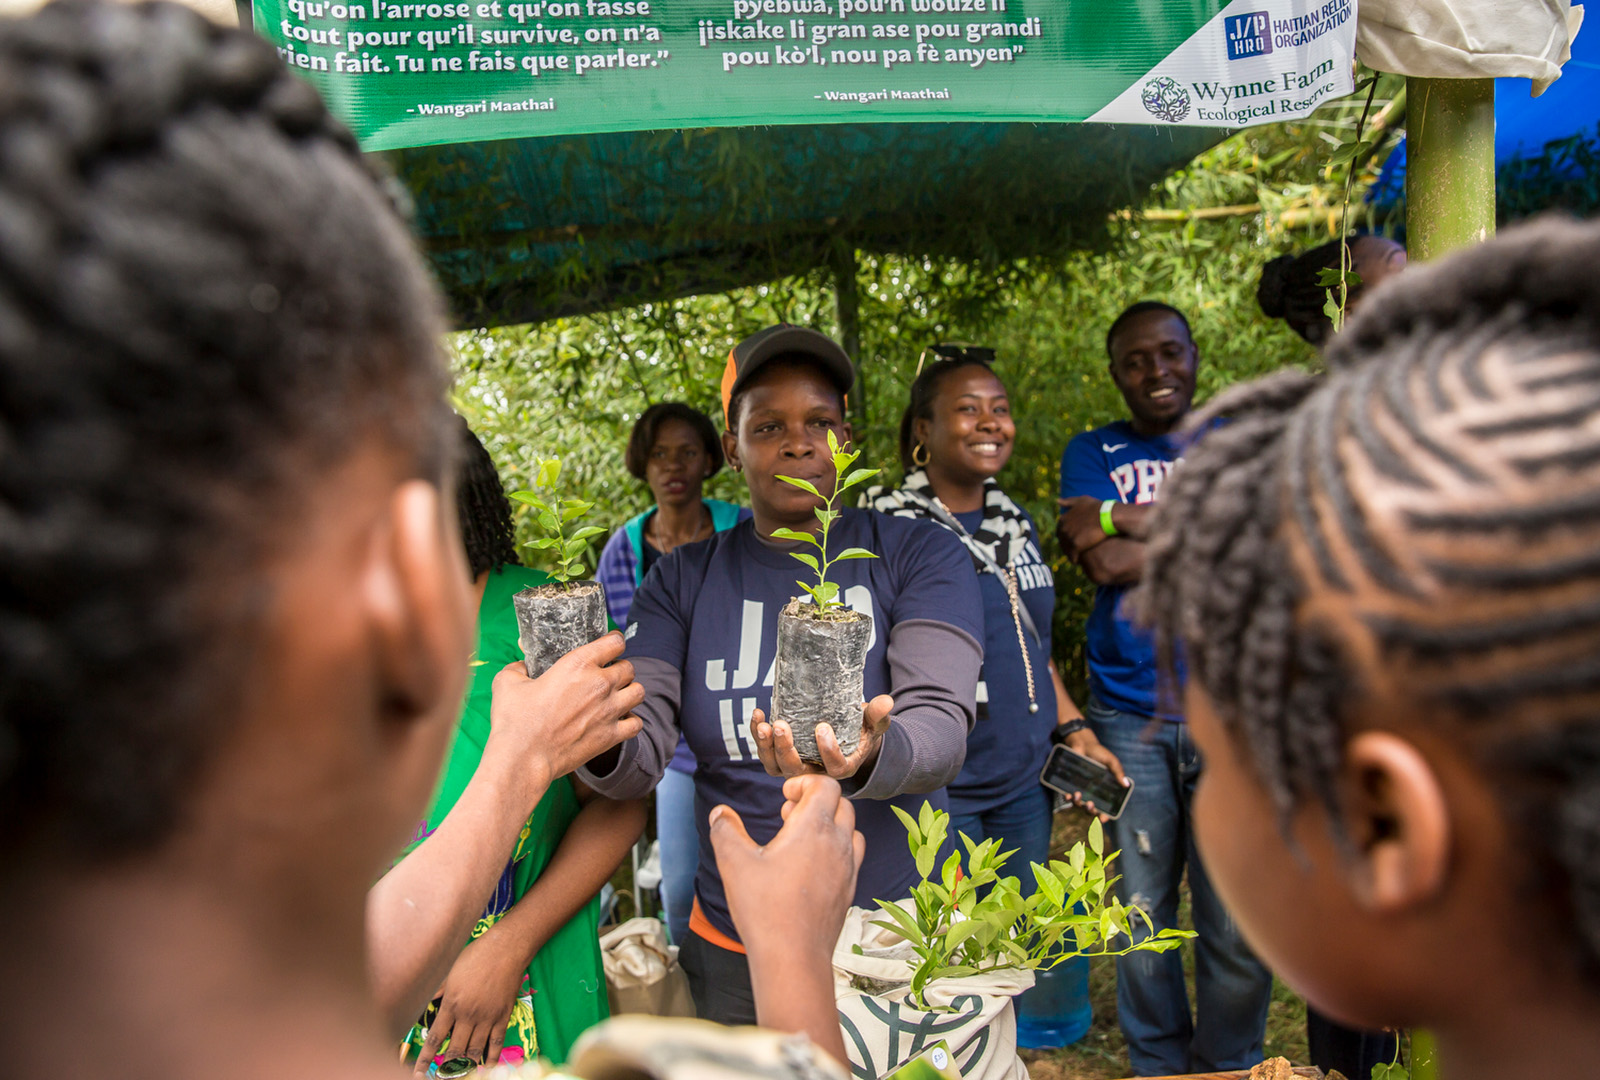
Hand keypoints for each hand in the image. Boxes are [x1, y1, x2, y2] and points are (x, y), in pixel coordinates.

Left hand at [411, 930, 529, 1073]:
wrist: (505, 949)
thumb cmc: (475, 956)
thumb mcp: (450, 971)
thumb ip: (437, 991)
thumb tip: (424, 1003)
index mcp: (451, 1004)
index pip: (435, 1038)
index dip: (426, 1058)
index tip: (419, 1072)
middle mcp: (468, 1015)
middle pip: (455, 1049)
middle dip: (447, 1066)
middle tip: (442, 1076)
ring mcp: (487, 1018)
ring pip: (474, 1050)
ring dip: (466, 1066)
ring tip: (459, 1075)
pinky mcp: (503, 1017)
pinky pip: (496, 1043)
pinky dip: (491, 1058)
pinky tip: (486, 1067)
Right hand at [487, 631, 645, 795]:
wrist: (522, 758)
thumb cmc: (514, 720)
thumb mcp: (507, 682)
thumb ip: (518, 668)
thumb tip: (522, 666)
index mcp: (578, 664)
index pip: (615, 642)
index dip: (614, 641)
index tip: (611, 646)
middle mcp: (599, 684)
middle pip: (629, 667)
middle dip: (620, 669)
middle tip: (608, 676)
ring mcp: (608, 710)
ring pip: (638, 692)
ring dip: (629, 692)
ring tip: (617, 697)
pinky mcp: (611, 736)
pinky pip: (636, 723)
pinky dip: (630, 721)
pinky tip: (618, 722)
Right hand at [711, 775, 864, 973]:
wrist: (793, 957)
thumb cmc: (765, 910)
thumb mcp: (734, 864)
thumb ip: (725, 830)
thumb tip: (720, 812)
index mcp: (813, 828)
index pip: (826, 785)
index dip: (804, 783)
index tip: (784, 796)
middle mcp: (838, 843)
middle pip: (840, 803)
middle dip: (815, 801)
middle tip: (787, 816)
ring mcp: (848, 867)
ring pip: (850, 828)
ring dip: (828, 824)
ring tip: (799, 839)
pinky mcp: (849, 888)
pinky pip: (852, 855)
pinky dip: (836, 848)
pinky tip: (811, 866)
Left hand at [751, 695, 892, 779]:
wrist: (846, 737)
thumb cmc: (861, 731)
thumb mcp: (873, 724)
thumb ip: (878, 715)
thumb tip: (886, 701)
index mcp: (842, 767)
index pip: (834, 767)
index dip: (827, 751)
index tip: (822, 728)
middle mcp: (817, 773)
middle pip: (797, 770)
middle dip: (786, 749)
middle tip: (782, 725)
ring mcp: (797, 768)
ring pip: (777, 767)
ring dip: (767, 747)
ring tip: (765, 724)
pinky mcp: (783, 760)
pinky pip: (767, 755)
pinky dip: (760, 738)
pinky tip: (759, 717)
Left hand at [1056, 495, 1109, 561]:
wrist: (1109, 516)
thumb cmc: (1098, 507)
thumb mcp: (1082, 501)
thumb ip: (1069, 502)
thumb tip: (1057, 501)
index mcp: (1063, 519)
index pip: (1060, 532)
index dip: (1066, 537)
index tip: (1073, 540)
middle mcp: (1063, 528)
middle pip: (1062, 542)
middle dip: (1067, 546)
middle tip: (1075, 551)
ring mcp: (1068, 537)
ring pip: (1066, 550)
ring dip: (1070, 554)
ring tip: (1077, 557)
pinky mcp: (1076, 545)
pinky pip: (1072, 557)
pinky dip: (1075, 559)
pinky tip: (1079, 561)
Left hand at [1062, 726, 1127, 822]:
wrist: (1082, 743)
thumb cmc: (1098, 752)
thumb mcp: (1110, 761)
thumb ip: (1118, 771)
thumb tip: (1126, 784)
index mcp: (1104, 790)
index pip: (1105, 807)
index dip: (1104, 815)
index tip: (1103, 819)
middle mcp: (1093, 792)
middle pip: (1091, 809)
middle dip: (1091, 811)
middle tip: (1091, 804)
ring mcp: (1081, 789)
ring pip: (1079, 804)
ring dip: (1078, 804)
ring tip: (1078, 795)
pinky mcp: (1070, 784)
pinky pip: (1069, 796)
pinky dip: (1068, 797)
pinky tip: (1068, 794)